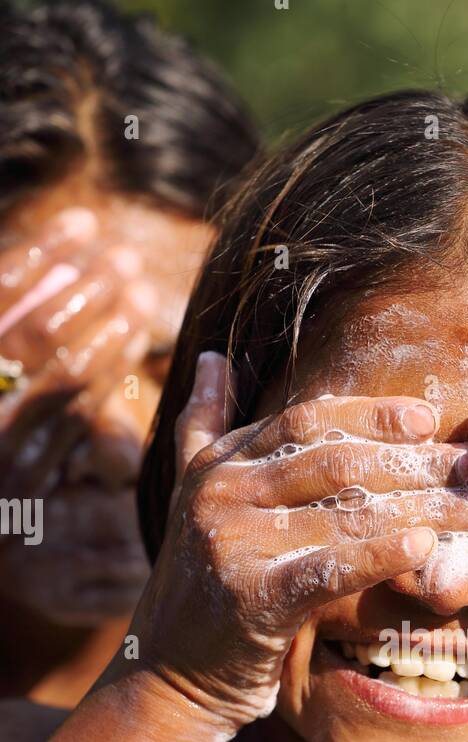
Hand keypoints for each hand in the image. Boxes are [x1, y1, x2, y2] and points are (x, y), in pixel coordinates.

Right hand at [0, 208, 156, 502]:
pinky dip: (105, 376)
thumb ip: (6, 319)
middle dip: (87, 289)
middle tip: (127, 256)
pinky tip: (130, 343)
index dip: (40, 255)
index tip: (84, 220)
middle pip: (35, 335)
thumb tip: (61, 255)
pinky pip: (74, 419)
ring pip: (64, 379)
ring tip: (140, 292)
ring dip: (109, 330)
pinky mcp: (22, 481)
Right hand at [131, 353, 467, 730]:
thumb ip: (206, 426)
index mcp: (219, 463)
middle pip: (339, 462)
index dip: (375, 416)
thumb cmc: (206, 591)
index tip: (432, 420)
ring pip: (347, 512)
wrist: (168, 678)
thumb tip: (215, 357)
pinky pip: (331, 568)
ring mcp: (233, 543)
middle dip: (419, 463)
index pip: (310, 420)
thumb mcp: (196, 499)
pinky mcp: (251, 597)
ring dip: (425, 507)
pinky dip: (383, 555)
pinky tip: (428, 548)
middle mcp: (222, 493)